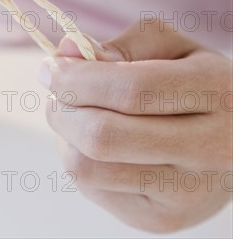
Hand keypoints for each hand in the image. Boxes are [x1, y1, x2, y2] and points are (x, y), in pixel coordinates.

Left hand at [38, 21, 232, 231]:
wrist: (231, 140)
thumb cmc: (189, 81)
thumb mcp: (169, 46)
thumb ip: (120, 46)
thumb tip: (66, 50)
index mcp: (214, 93)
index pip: (130, 90)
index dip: (77, 78)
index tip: (50, 67)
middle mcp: (207, 150)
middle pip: (103, 136)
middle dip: (62, 108)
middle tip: (56, 90)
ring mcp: (184, 193)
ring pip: (88, 168)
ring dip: (64, 134)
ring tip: (75, 114)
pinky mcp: (160, 219)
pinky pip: (91, 188)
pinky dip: (77, 157)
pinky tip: (93, 142)